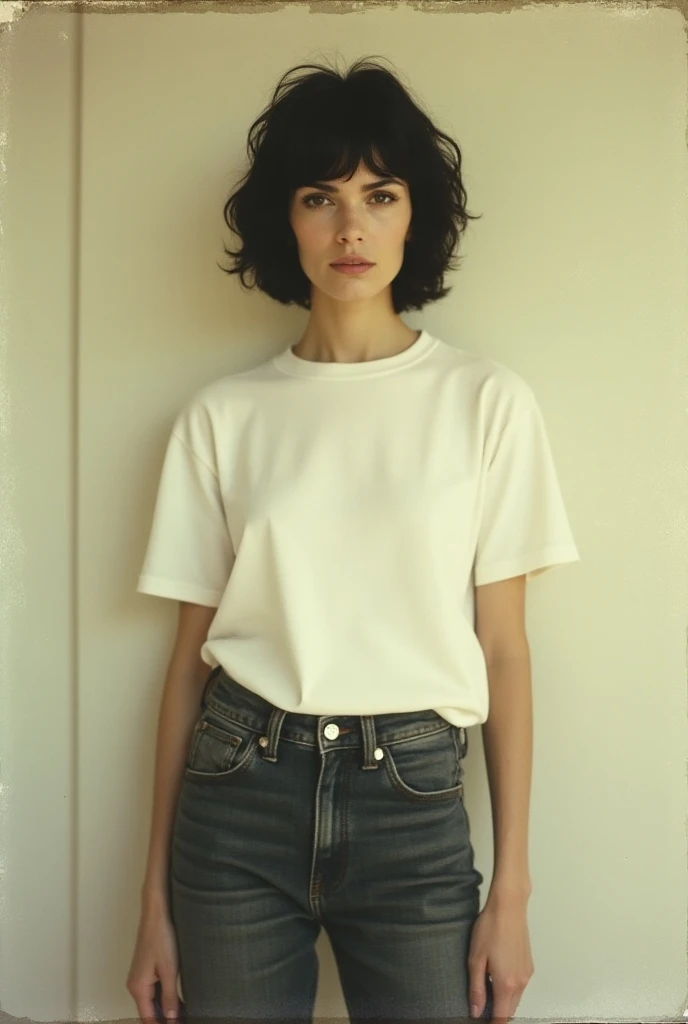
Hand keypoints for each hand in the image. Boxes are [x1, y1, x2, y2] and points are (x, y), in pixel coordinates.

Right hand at [126, 900, 180, 1020]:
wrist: (156, 915)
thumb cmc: (160, 937)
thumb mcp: (169, 970)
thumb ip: (170, 996)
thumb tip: (171, 1018)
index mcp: (138, 988)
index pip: (148, 1018)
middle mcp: (135, 985)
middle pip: (149, 1011)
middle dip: (164, 1019)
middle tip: (182, 1020)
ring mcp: (139, 977)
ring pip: (151, 1001)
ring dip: (165, 1010)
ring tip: (182, 1015)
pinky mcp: (145, 970)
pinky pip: (153, 991)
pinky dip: (163, 998)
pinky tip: (178, 1001)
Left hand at [467, 891, 533, 1021]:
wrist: (509, 906)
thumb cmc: (490, 928)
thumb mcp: (476, 959)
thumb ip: (476, 989)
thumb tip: (476, 1011)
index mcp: (506, 984)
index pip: (501, 1017)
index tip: (482, 1022)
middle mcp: (521, 982)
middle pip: (510, 1011)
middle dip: (498, 1014)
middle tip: (481, 1008)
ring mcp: (527, 974)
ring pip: (516, 999)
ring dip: (504, 1002)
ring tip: (487, 991)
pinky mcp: (529, 965)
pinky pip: (520, 986)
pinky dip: (510, 990)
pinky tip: (497, 977)